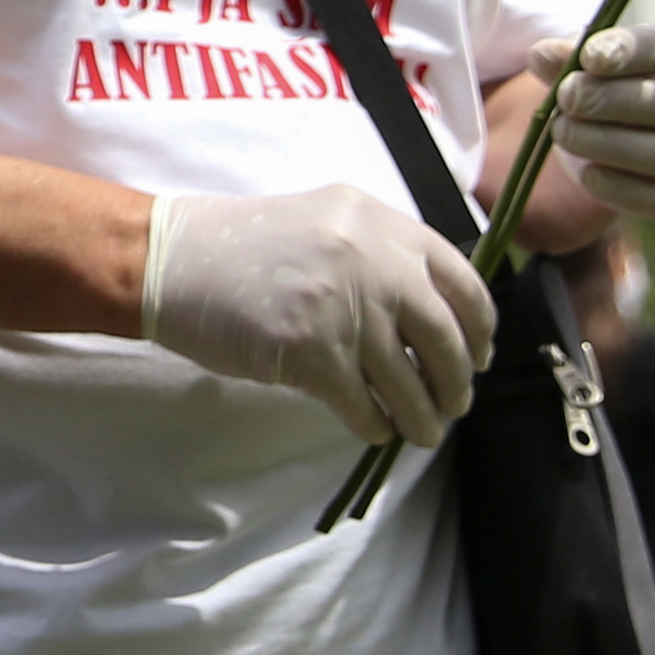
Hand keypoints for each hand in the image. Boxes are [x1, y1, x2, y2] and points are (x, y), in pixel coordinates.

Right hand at [141, 183, 498, 449]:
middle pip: (446, 339)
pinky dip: (374, 425)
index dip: (481, 328)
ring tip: (423, 431)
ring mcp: (345, 308)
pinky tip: (372, 429)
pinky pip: (362, 405)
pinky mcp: (313, 353)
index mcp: (383, 223)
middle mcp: (374, 261)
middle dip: (458, 382)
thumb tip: (435, 318)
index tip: (480, 355)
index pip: (463, 281)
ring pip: (410, 382)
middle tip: (455, 404)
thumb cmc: (246, 246)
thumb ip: (381, 254)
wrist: (173, 260)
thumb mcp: (328, 223)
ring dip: (423, 416)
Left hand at [542, 24, 654, 224]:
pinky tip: (588, 174)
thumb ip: (572, 53)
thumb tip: (543, 56)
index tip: (591, 56)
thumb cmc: (622, 72)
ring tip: (565, 131)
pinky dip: (627, 192)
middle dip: (622, 102)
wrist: (642, 116)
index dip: (639, 50)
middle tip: (568, 96)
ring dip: (618, 146)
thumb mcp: (599, 53)